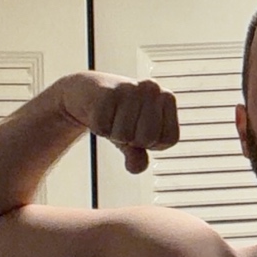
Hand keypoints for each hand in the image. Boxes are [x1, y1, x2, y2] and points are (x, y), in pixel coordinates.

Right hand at [57, 71, 179, 173]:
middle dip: (132, 139)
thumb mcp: (134, 137)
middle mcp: (152, 89)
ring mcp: (130, 88)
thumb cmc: (118, 114)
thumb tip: (137, 168)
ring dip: (113, 133)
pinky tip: (100, 112)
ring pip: (124, 135)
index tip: (140, 128)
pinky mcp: (107, 92)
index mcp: (167, 98)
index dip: (151, 142)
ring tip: (112, 116)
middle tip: (124, 123)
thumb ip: (139, 156)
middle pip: (147, 139)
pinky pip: (103, 129)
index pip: (168, 140)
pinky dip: (99, 127)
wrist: (88, 91)